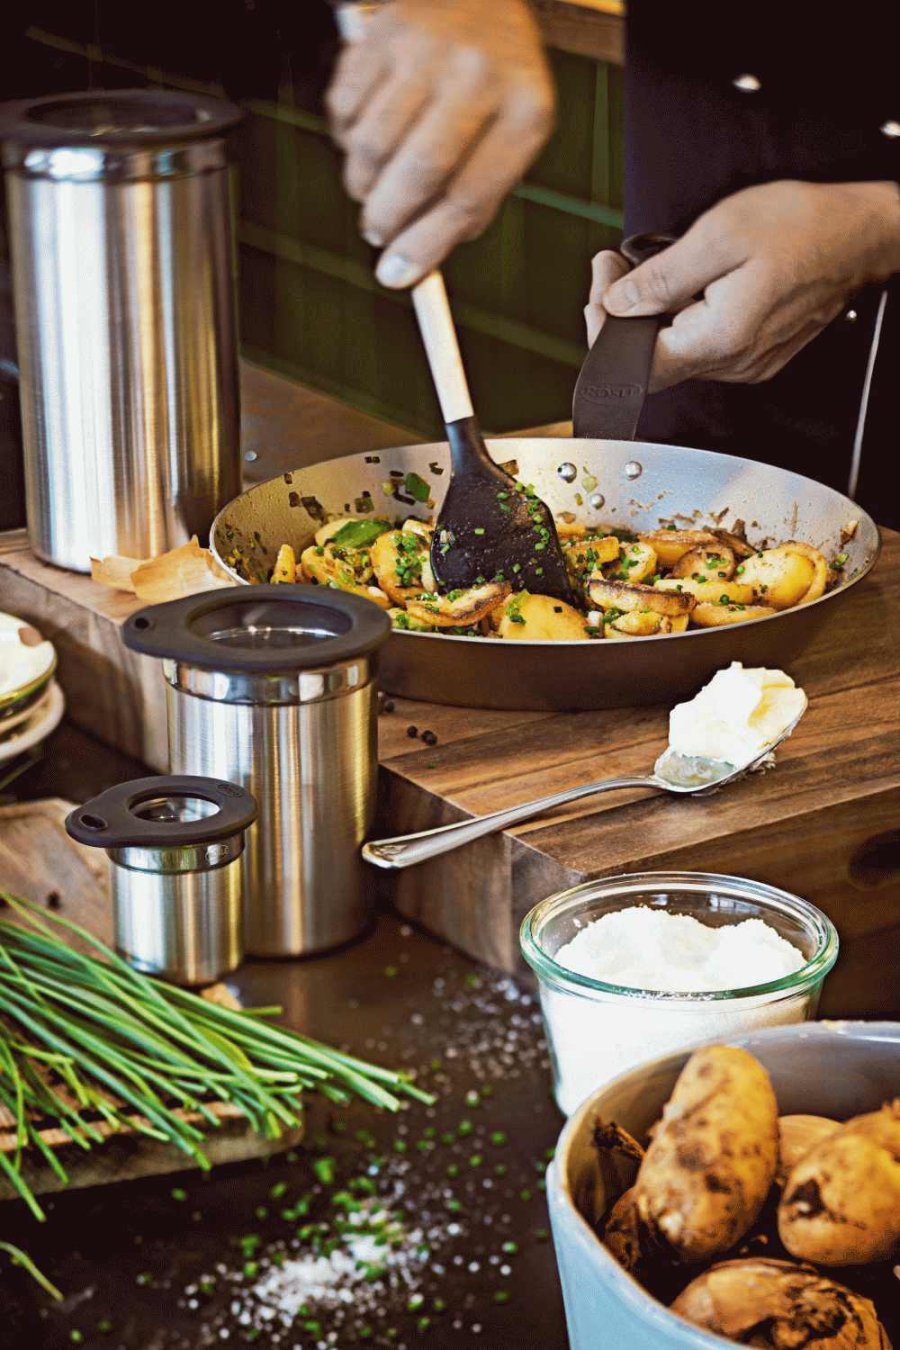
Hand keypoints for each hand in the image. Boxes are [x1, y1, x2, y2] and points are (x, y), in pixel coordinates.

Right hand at [327, 0, 554, 287]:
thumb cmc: (495, 79)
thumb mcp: (509, 134)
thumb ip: (472, 200)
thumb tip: (413, 263)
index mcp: (525, 112)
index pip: (467, 197)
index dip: (426, 246)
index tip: (397, 276)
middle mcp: (478, 76)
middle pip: (417, 175)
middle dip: (386, 220)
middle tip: (376, 231)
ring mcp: (427, 50)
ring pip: (371, 147)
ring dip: (361, 183)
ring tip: (372, 183)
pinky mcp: (383, 34)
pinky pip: (343, 110)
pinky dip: (345, 137)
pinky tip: (365, 132)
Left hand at [585, 181, 899, 388]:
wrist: (860, 235)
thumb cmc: (804, 227)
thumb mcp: (720, 235)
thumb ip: (661, 277)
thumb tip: (618, 303)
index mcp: (720, 339)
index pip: (638, 363)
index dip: (606, 329)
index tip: (601, 282)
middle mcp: (732, 363)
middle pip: (652, 360)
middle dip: (621, 315)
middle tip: (611, 268)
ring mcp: (744, 362)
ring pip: (674, 353)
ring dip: (649, 315)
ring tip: (643, 267)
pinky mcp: (753, 353)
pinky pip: (700, 346)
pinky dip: (679, 318)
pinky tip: (681, 285)